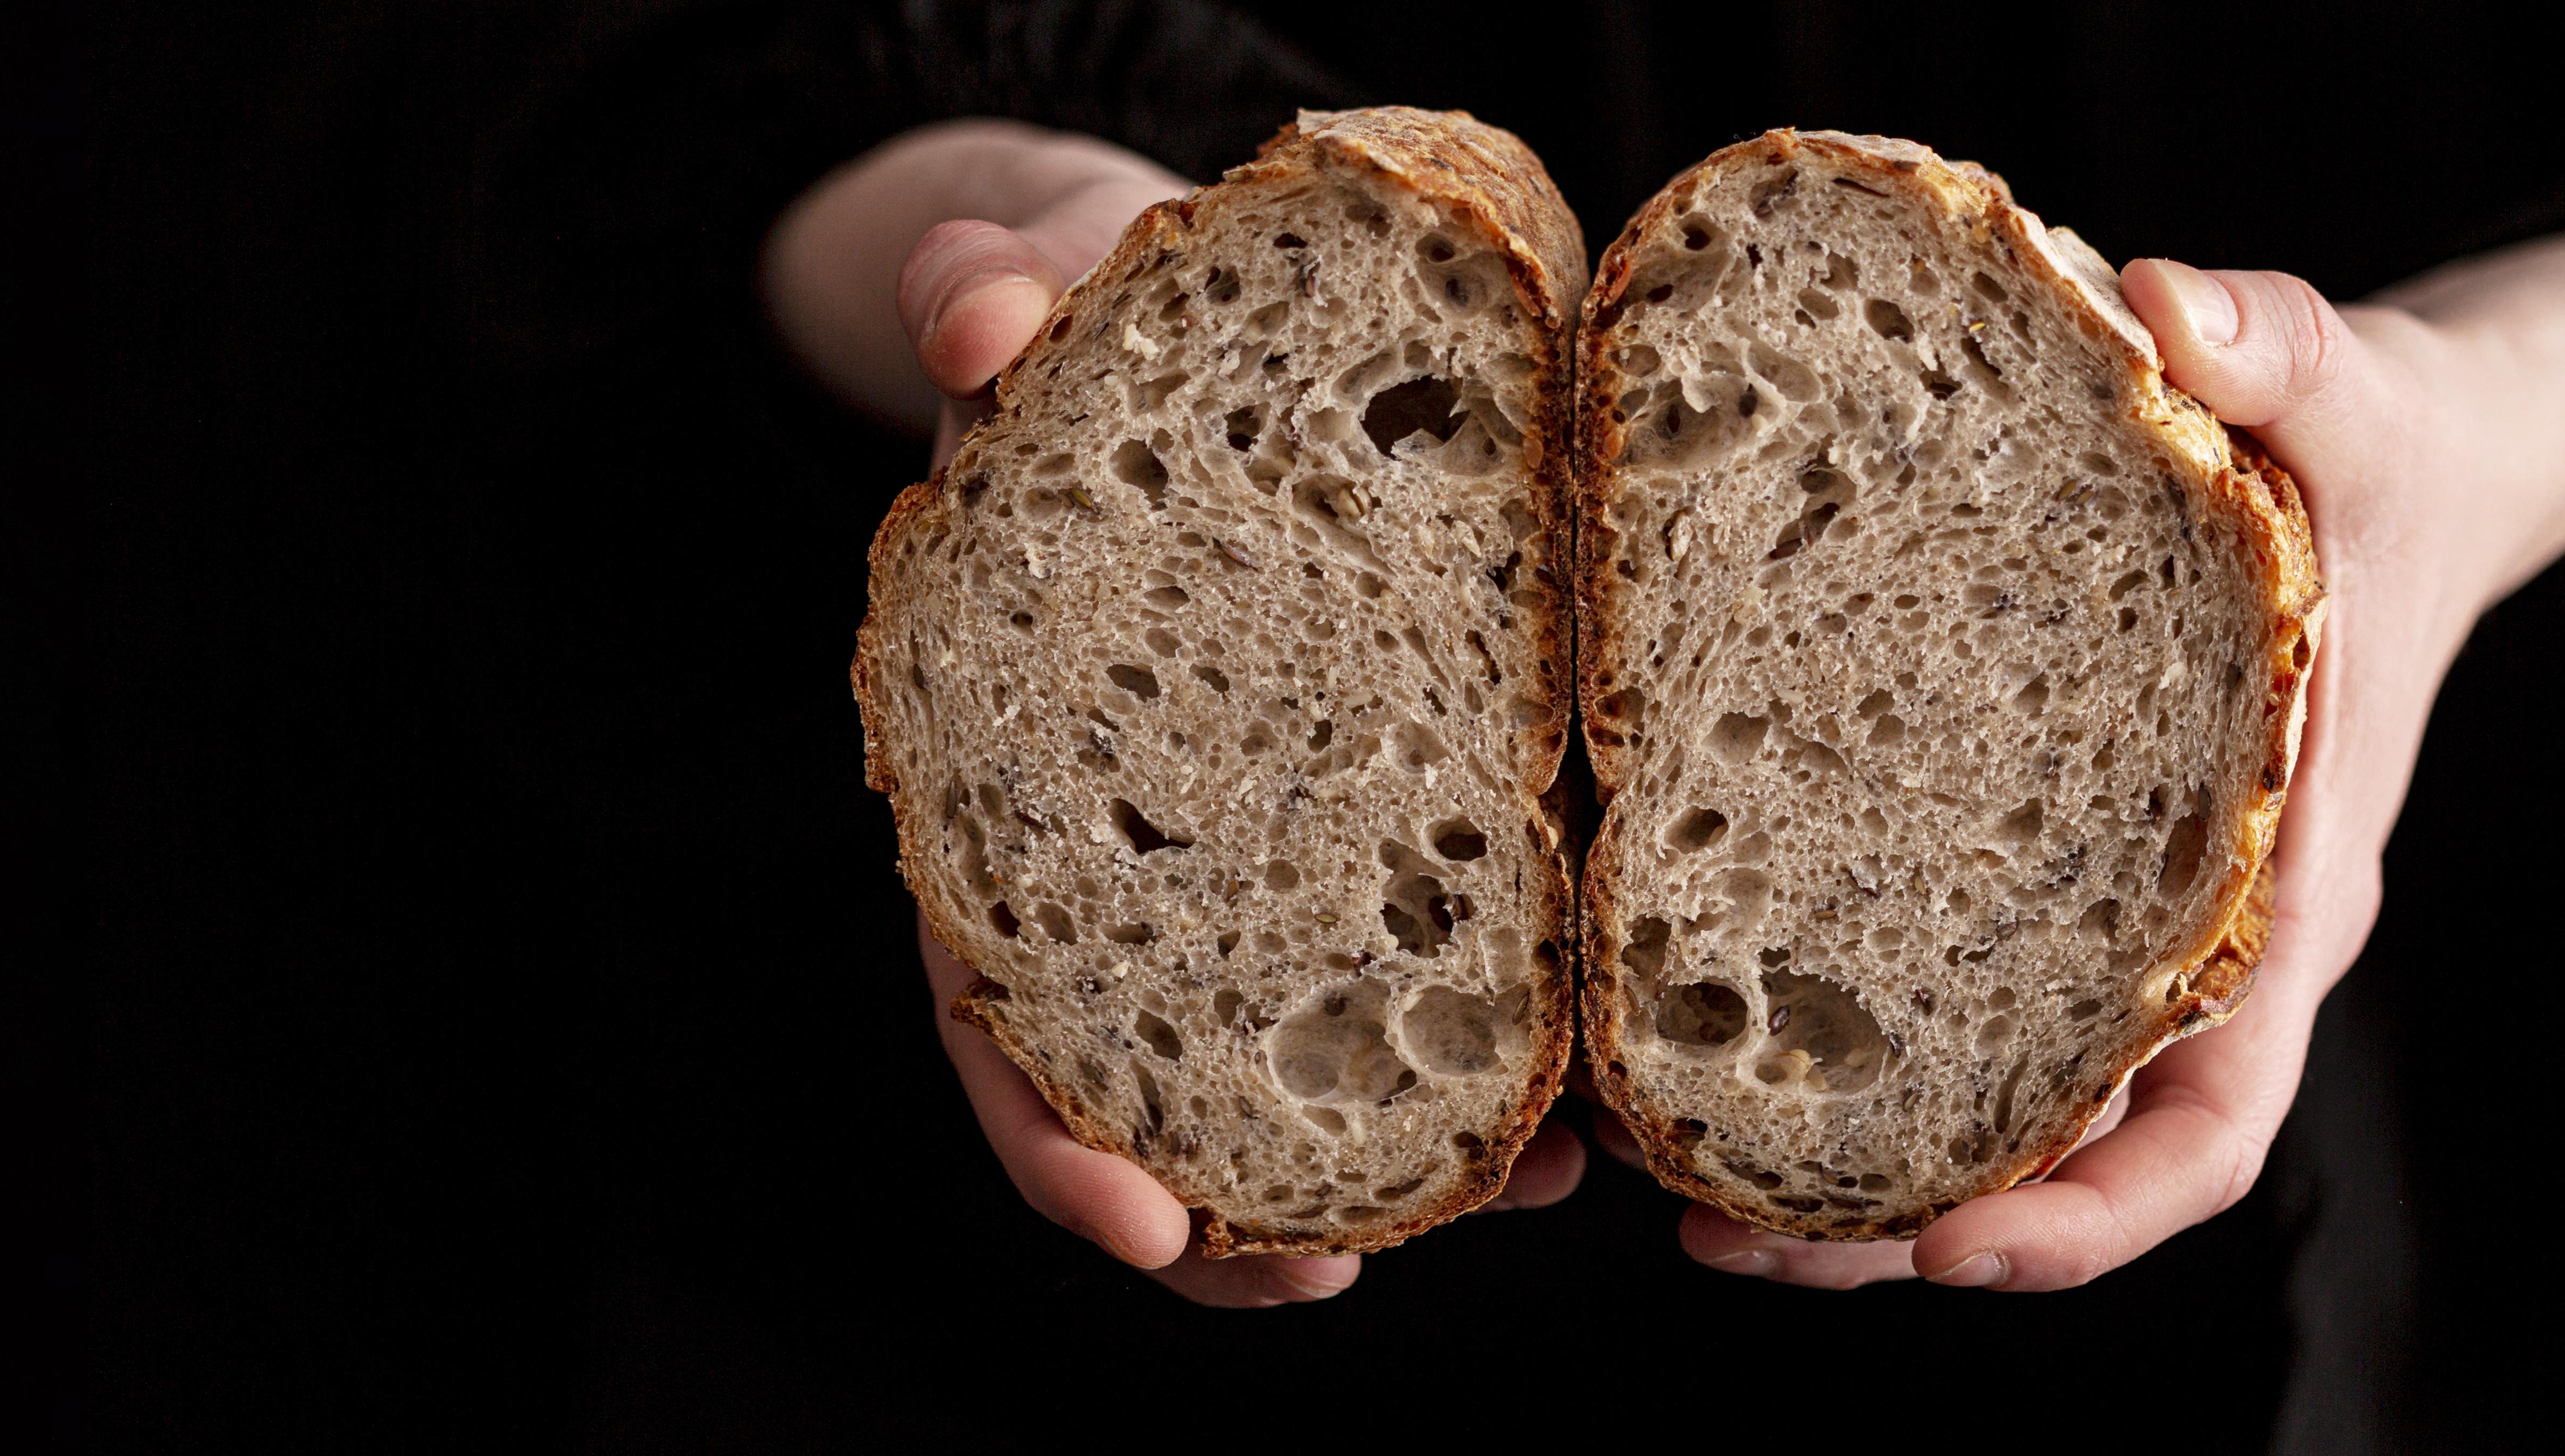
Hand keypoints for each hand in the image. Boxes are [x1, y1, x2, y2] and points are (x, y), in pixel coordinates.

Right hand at [779, 122, 1594, 1305]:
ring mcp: (1245, 842)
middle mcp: (1118, 848)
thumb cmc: (1094, 324)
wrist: (1174, 317)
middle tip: (1341, 1274)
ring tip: (1530, 1181)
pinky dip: (1490, 1030)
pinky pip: (1420, 951)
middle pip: (1148, 1085)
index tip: (1136, 1216)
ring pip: (1294, 1053)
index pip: (992, 994)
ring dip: (1398, 1148)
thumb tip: (976, 314)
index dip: (1048, 1124)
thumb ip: (988, 290)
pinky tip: (1588, 1070)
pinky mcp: (1373, 800)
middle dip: (1234, 1213)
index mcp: (999, 776)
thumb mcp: (1038, 283)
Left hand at [1684, 236, 2564, 1288]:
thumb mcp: (2340, 389)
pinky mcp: (2025, 861)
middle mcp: (2185, 942)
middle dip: (1893, 1227)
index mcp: (2282, 898)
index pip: (2205, 1130)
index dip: (2084, 1218)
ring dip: (1826, 1166)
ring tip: (1659, 1178)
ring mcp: (2101, 918)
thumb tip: (2173, 309)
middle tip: (1722, 1239)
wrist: (2387, 457)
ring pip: (1969, 1103)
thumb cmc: (2371, 455)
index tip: (1952, 1255)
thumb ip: (2275, 349)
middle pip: (2045, 1156)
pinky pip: (1925, 993)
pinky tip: (1676, 1024)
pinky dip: (1817, 1032)